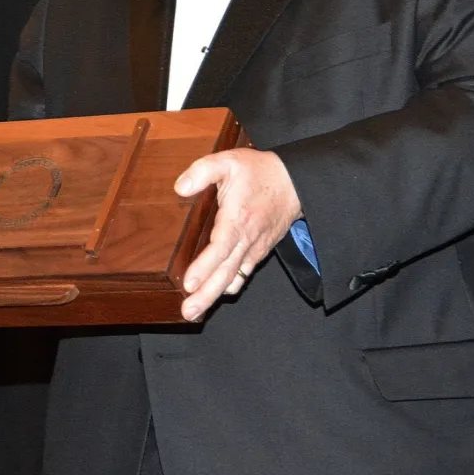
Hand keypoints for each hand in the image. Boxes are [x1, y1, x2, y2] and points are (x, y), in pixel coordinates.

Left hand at [174, 147, 301, 320]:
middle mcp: (247, 239)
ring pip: (234, 278)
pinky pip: (243, 274)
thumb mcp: (228, 161)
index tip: (189, 284)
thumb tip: (179, 188)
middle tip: (189, 313)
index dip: (205, 267)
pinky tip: (215, 295)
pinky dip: (229, 286)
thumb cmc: (259, 172)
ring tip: (196, 312)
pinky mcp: (258, 251)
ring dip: (215, 295)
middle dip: (207, 295)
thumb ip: (202, 172)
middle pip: (225, 273)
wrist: (294, 182)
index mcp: (237, 219)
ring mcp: (254, 248)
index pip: (220, 249)